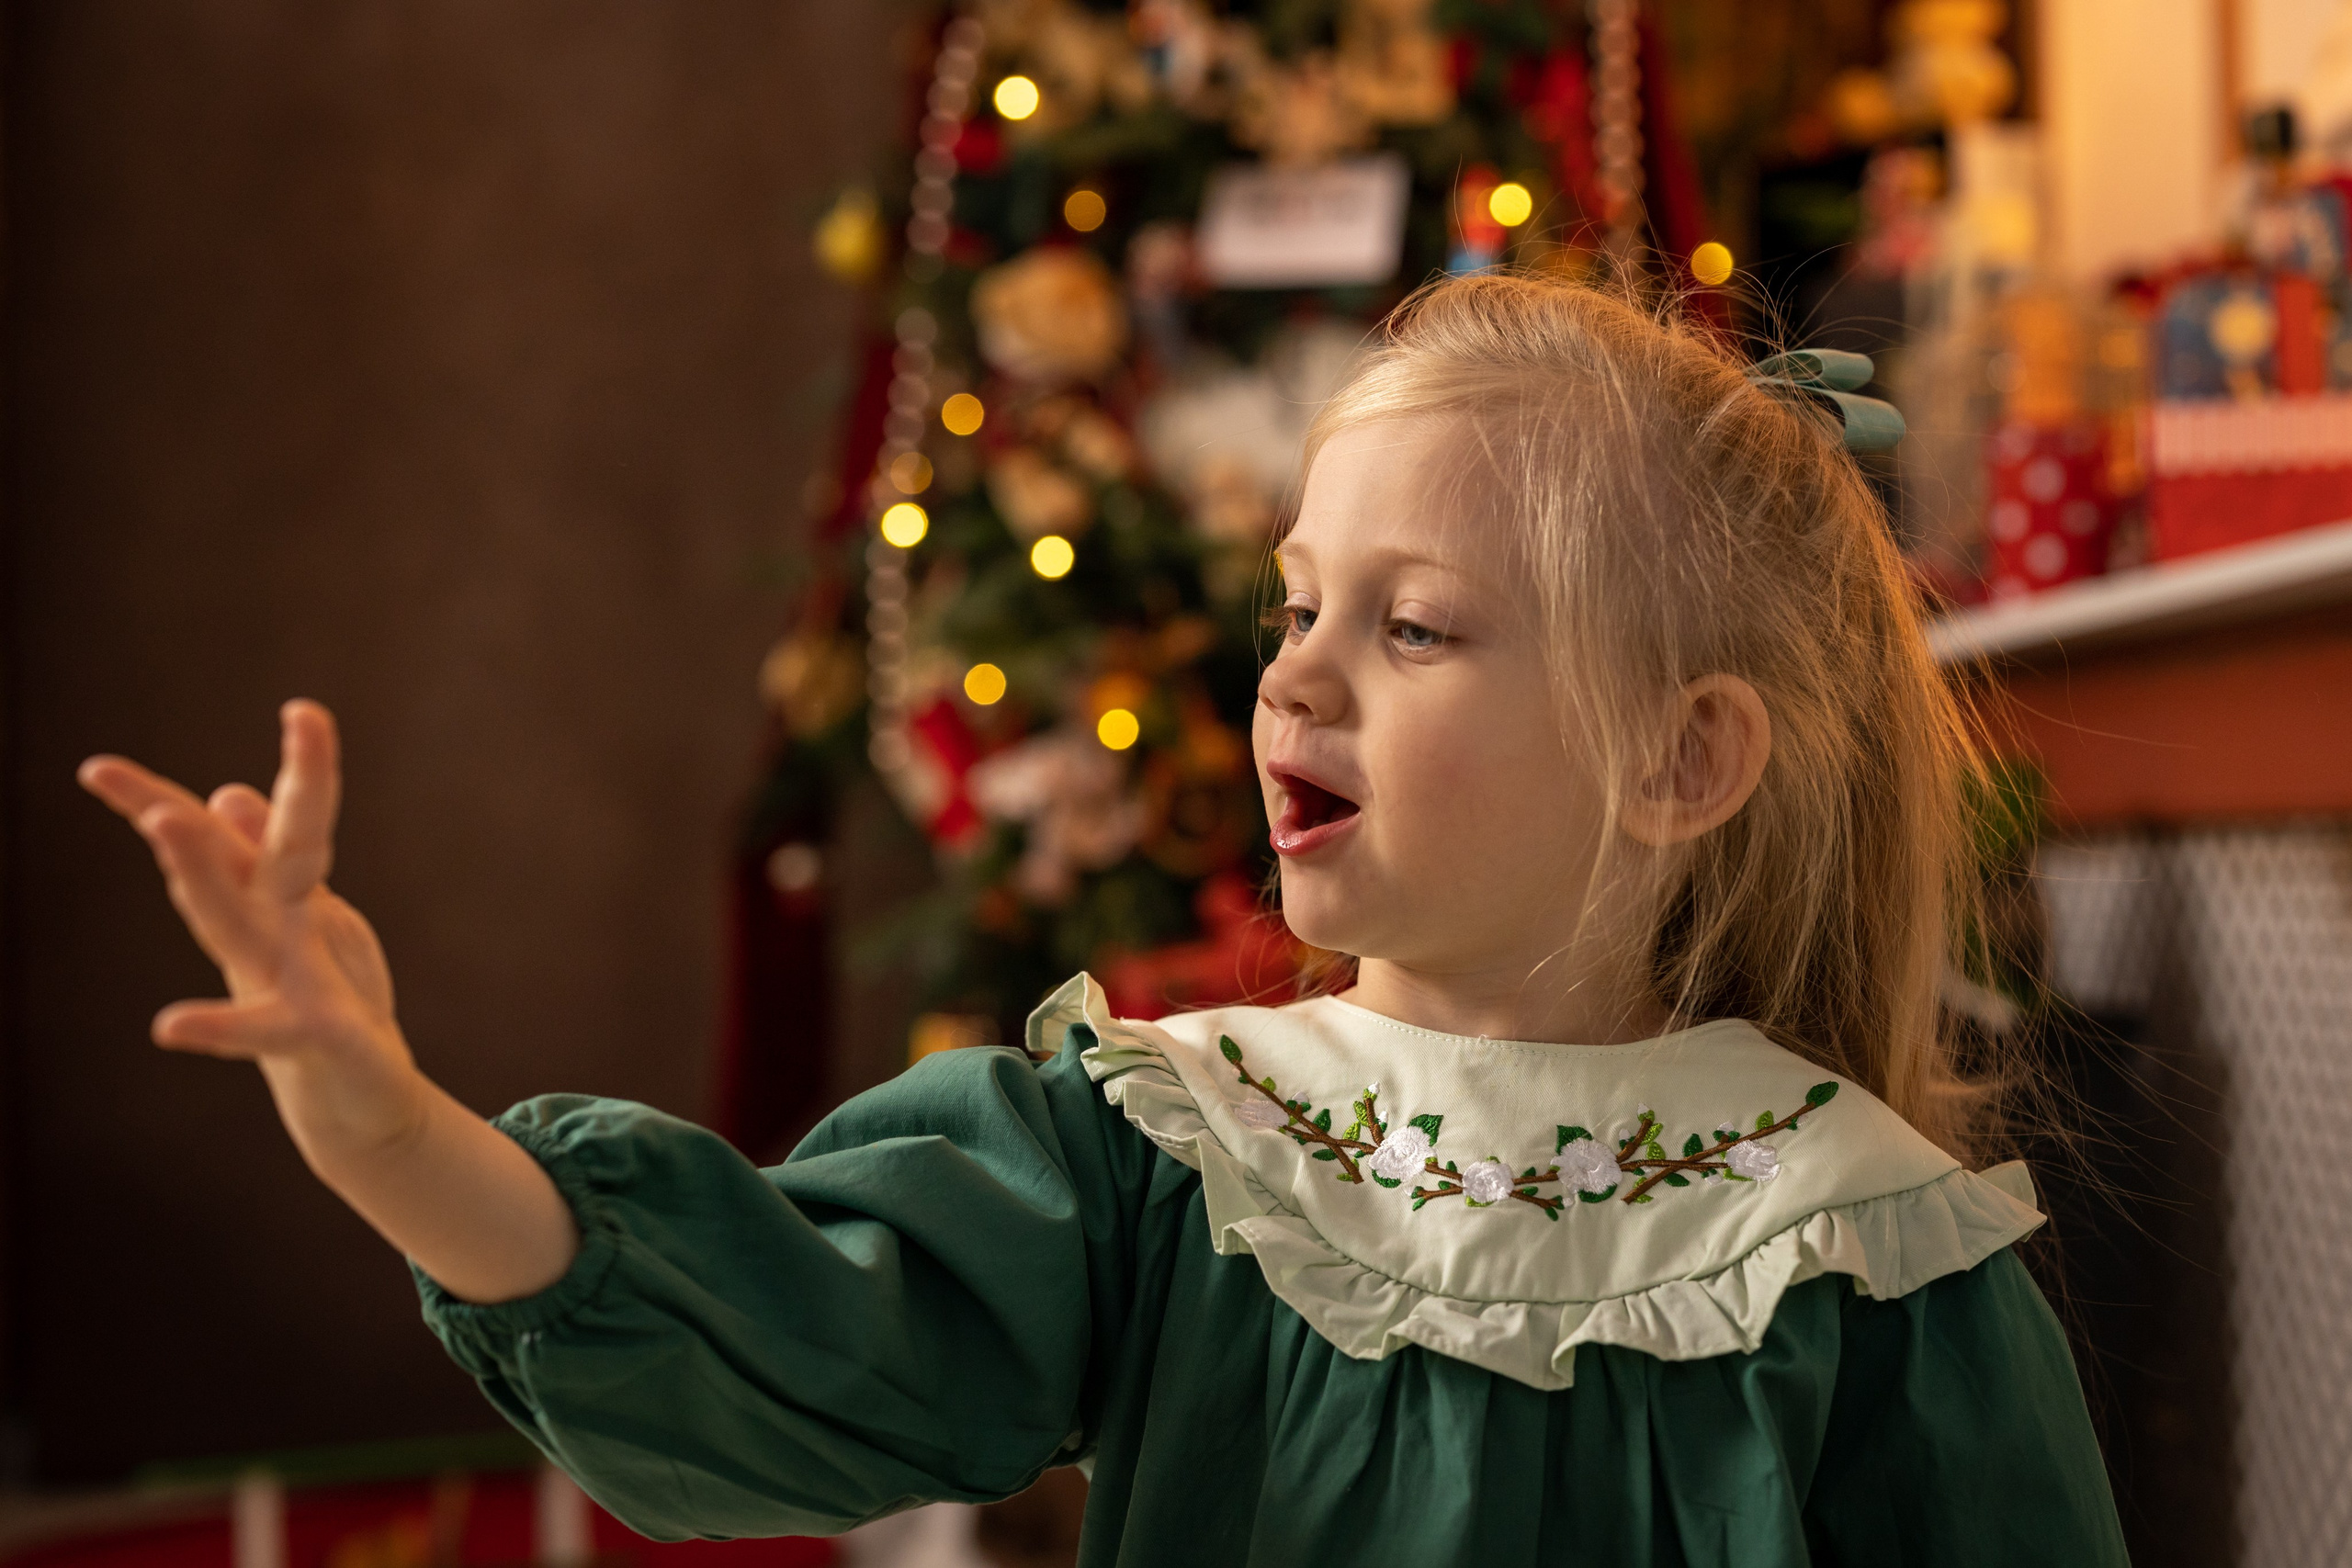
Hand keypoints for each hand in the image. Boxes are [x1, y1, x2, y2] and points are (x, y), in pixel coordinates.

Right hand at [79, 700, 429, 1171]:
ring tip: (163, 824)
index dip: (159, 797)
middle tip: (142, 781)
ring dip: (200, 875)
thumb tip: (229, 792)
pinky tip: (169, 1026)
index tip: (93, 765)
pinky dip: (221, 1026)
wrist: (360, 1094)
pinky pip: (266, 1026)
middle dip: (186, 819)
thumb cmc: (333, 994)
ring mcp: (283, 981)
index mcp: (275, 894)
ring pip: (234, 923)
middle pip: (225, 862)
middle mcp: (266, 931)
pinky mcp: (315, 1032)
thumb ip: (273, 853)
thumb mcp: (311, 911)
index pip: (216, 832)